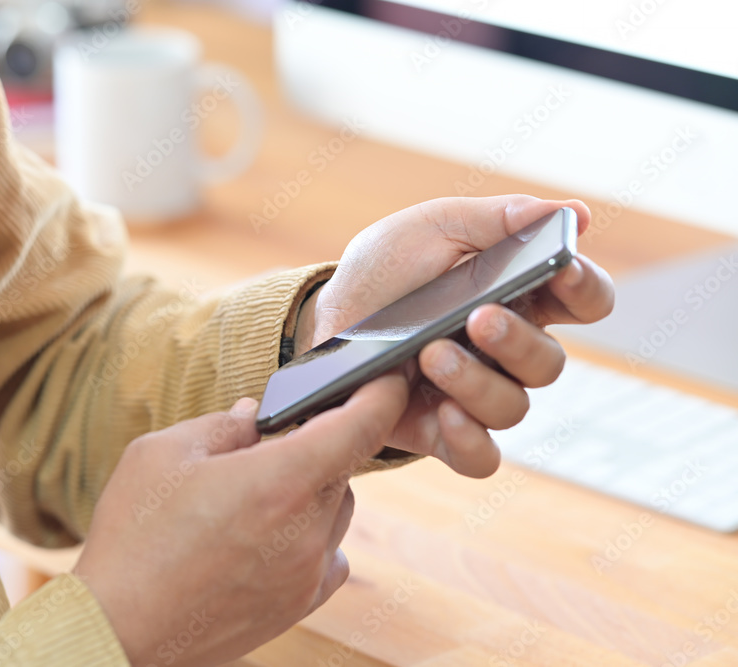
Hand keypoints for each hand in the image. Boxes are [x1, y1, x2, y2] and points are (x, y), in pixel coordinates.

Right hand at [74, 373, 408, 666]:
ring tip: (250, 499)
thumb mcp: (161, 454)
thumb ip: (222, 427)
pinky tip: (266, 536)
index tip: (387, 377)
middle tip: (262, 449)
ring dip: (310, 492)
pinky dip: (311, 537)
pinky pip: (329, 556)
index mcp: (278, 481)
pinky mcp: (298, 605)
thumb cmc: (133, 537)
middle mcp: (306, 530)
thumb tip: (255, 416)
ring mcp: (306, 572)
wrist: (118, 627)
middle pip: (342, 466)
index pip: (361, 426)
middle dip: (313, 446)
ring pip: (335, 510)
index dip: (382, 393)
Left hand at [295, 195, 614, 477]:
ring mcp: (476, 394)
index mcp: (519, 295)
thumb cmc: (385, 269)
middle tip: (480, 317)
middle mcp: (507, 351)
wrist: (326, 317)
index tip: (562, 268)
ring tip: (431, 354)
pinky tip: (445, 412)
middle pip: (550, 363)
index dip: (585, 287)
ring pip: (514, 407)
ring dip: (477, 382)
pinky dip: (470, 439)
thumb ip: (499, 219)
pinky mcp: (442, 432)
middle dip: (518, 341)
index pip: (583, 300)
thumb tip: (574, 212)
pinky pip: (480, 457)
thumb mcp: (432, 228)